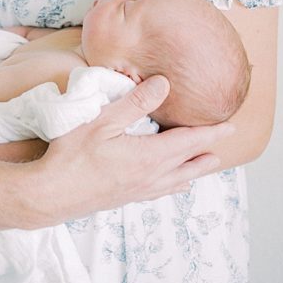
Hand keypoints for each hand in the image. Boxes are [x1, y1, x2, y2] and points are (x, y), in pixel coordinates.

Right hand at [31, 75, 233, 225]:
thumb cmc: (73, 154)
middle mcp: (151, 177)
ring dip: (194, 169)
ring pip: (178, 180)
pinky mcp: (127, 198)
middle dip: (208, 151)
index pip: (190, 142)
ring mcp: (139, 191)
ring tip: (206, 162)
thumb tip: (164, 84)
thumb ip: (135, 103)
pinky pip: (162, 190)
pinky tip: (174, 184)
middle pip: (189, 164)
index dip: (211, 133)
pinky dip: (176, 183)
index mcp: (150, 157)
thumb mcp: (102, 120)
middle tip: (224, 141)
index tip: (230, 126)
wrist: (52, 194)